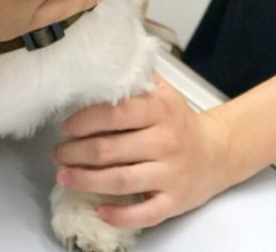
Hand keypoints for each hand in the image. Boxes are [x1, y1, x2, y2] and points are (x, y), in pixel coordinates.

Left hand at [52, 75, 235, 228]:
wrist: (219, 153)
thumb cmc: (178, 121)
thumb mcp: (162, 91)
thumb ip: (134, 76)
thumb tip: (98, 60)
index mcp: (159, 111)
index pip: (115, 114)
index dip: (84, 121)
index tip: (66, 127)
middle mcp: (166, 142)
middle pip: (110, 150)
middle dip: (76, 153)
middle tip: (57, 153)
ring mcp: (171, 174)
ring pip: (121, 181)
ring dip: (86, 181)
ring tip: (64, 176)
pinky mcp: (175, 202)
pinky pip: (145, 213)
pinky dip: (120, 215)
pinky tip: (100, 211)